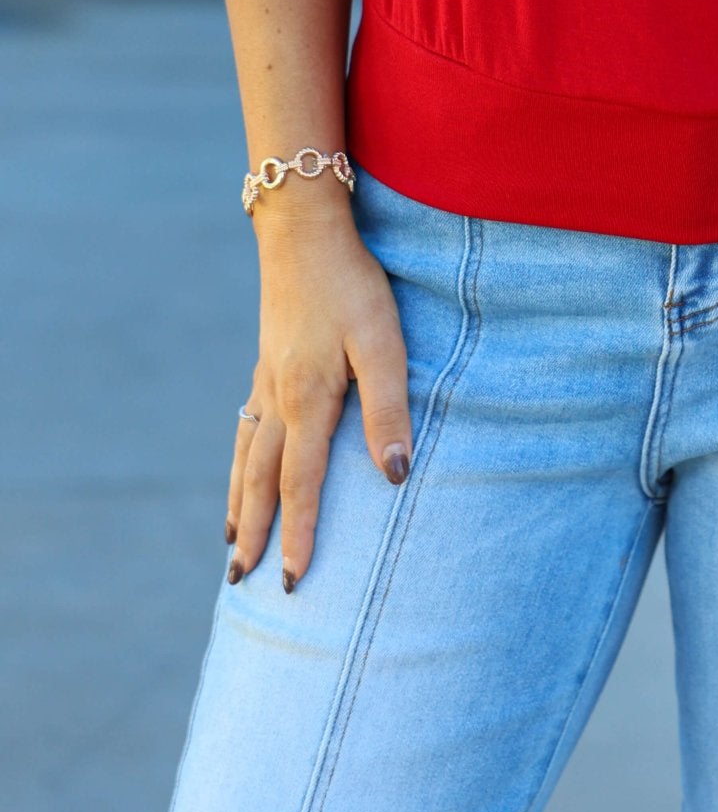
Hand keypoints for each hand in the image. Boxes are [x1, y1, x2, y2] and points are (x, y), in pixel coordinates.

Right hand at [225, 203, 412, 590]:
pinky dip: (238, 461)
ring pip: (245, 456)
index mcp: (307, 400)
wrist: (303, 230)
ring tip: (229, 541)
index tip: (292, 580)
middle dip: (253, 533)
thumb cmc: (352, 284)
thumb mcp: (383, 342)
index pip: (301, 484)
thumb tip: (394, 475)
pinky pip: (245, 428)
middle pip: (261, 481)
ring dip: (239, 502)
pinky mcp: (266, 361)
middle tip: (240, 581)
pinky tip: (242, 468)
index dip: (298, 534)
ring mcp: (266, 380)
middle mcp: (277, 398)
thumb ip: (389, 407)